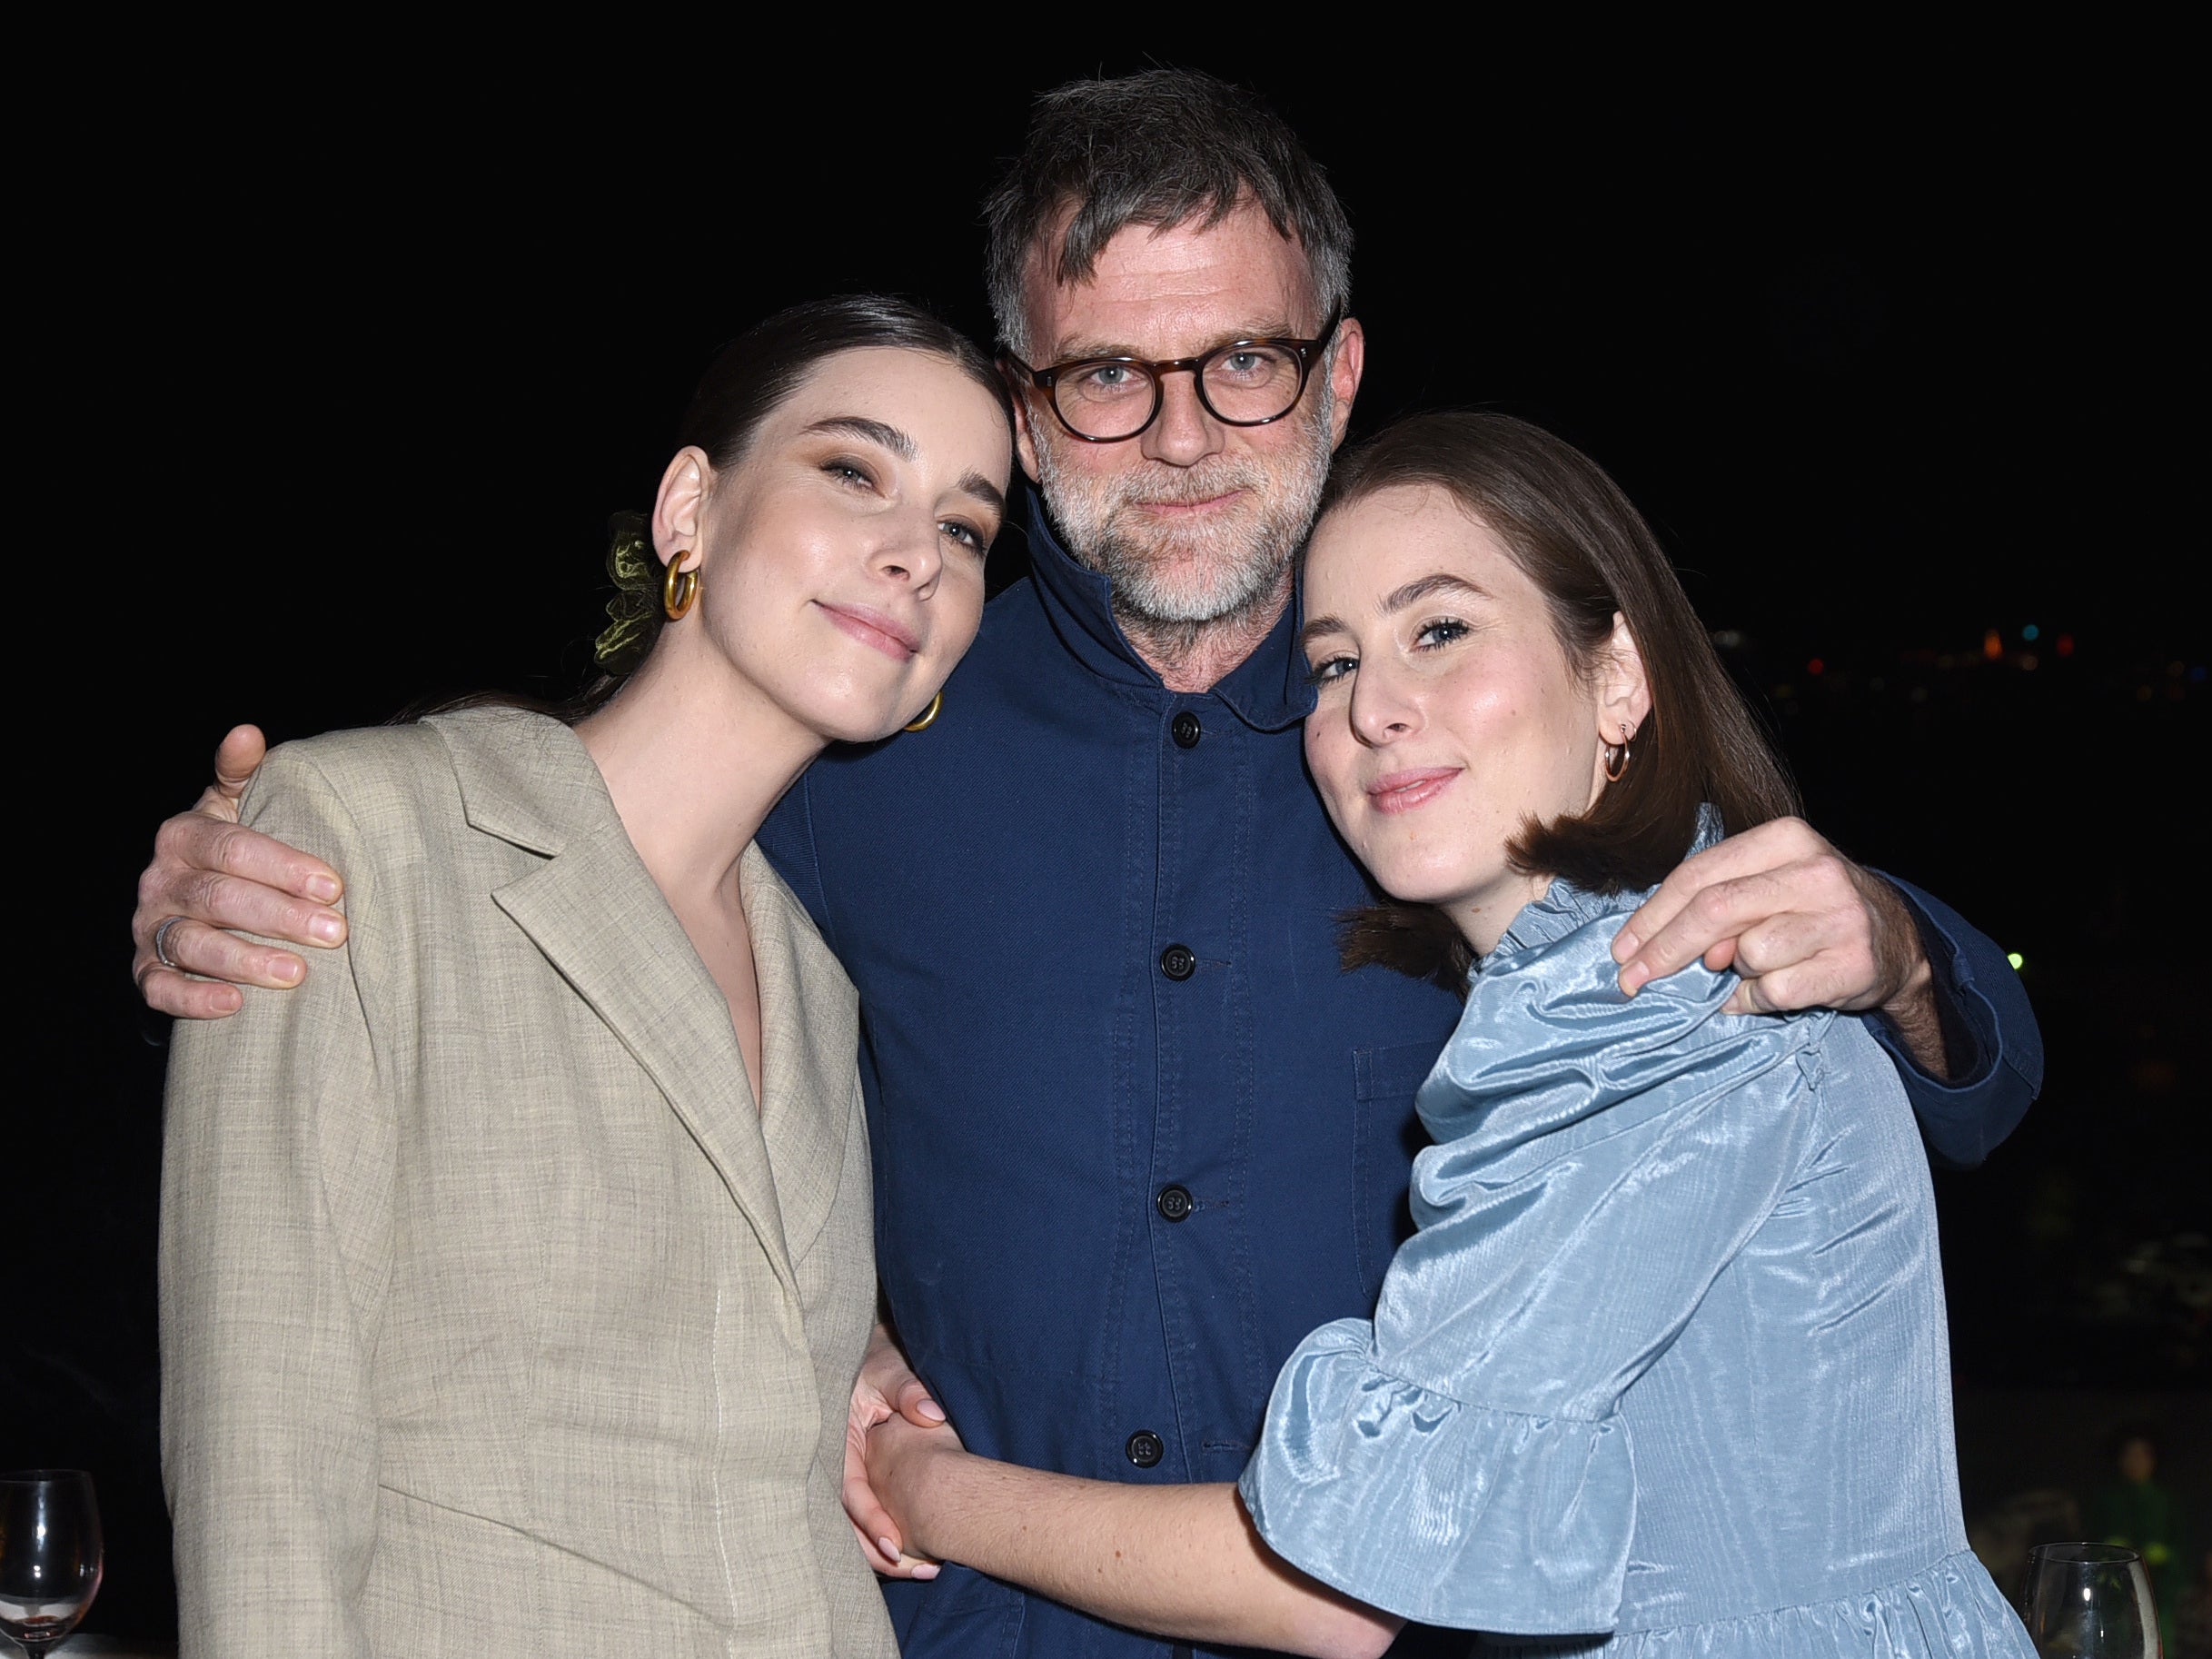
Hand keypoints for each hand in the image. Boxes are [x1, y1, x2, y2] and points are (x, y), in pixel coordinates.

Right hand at [131, 725, 348, 1019]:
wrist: (200, 891)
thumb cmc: (237, 846)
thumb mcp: (241, 802)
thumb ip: (246, 772)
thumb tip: (247, 733)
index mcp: (184, 834)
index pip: (233, 848)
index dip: (283, 867)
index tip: (333, 885)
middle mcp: (161, 880)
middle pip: (219, 897)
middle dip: (279, 916)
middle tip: (335, 932)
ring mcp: (150, 925)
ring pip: (192, 945)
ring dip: (245, 960)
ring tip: (297, 974)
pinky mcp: (147, 967)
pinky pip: (160, 988)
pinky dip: (193, 999)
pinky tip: (235, 1005)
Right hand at [843, 1323, 946, 1578]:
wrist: (863, 1358)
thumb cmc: (874, 1363)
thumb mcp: (888, 1371)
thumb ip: (907, 1390)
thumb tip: (931, 1414)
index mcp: (836, 1442)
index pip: (850, 1492)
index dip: (871, 1521)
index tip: (895, 1546)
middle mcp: (835, 1464)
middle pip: (847, 1522)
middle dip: (876, 1552)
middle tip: (915, 1571)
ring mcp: (843, 1474)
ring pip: (853, 1526)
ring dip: (881, 1553)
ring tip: (920, 1572)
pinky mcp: (855, 1480)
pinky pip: (862, 1516)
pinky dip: (881, 1538)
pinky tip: (910, 1556)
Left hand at [1611, 817, 1931, 1020]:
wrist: (1895, 939)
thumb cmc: (1810, 908)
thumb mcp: (1765, 885)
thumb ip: (1713, 904)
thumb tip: (1663, 948)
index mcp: (1785, 838)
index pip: (1698, 876)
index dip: (1651, 917)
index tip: (1621, 950)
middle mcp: (1816, 872)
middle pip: (1714, 911)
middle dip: (1663, 950)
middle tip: (1632, 980)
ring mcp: (1840, 918)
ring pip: (1747, 954)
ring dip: (1732, 972)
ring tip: (1755, 967)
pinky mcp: (1853, 964)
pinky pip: (1775, 991)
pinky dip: (1757, 999)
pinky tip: (1770, 990)